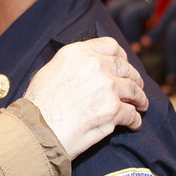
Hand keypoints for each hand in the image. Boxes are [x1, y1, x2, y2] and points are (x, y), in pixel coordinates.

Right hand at [23, 37, 147, 159]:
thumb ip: (71, 66)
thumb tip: (82, 71)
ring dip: (139, 98)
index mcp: (78, 53)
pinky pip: (131, 114)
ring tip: (140, 105)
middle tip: (135, 87)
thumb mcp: (48, 72)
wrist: (35, 130)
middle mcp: (96, 65)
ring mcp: (108, 87)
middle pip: (125, 67)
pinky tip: (133, 124)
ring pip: (134, 90)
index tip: (122, 65)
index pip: (110, 45)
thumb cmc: (36, 106)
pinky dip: (134, 120)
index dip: (120, 56)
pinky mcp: (114, 110)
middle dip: (133, 78)